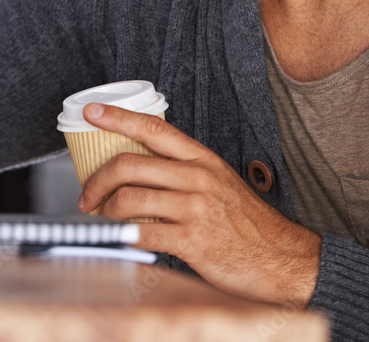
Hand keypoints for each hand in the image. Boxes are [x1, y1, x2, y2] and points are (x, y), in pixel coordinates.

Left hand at [77, 103, 320, 306]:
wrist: (280, 257)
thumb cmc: (246, 223)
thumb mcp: (219, 183)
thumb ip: (184, 172)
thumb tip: (141, 171)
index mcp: (202, 159)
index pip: (154, 128)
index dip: (118, 117)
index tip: (93, 111)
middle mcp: (198, 177)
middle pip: (130, 164)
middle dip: (97, 180)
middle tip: (87, 194)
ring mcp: (195, 208)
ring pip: (130, 198)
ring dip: (106, 211)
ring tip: (105, 219)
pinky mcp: (193, 240)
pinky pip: (143, 234)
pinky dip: (124, 237)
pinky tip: (123, 239)